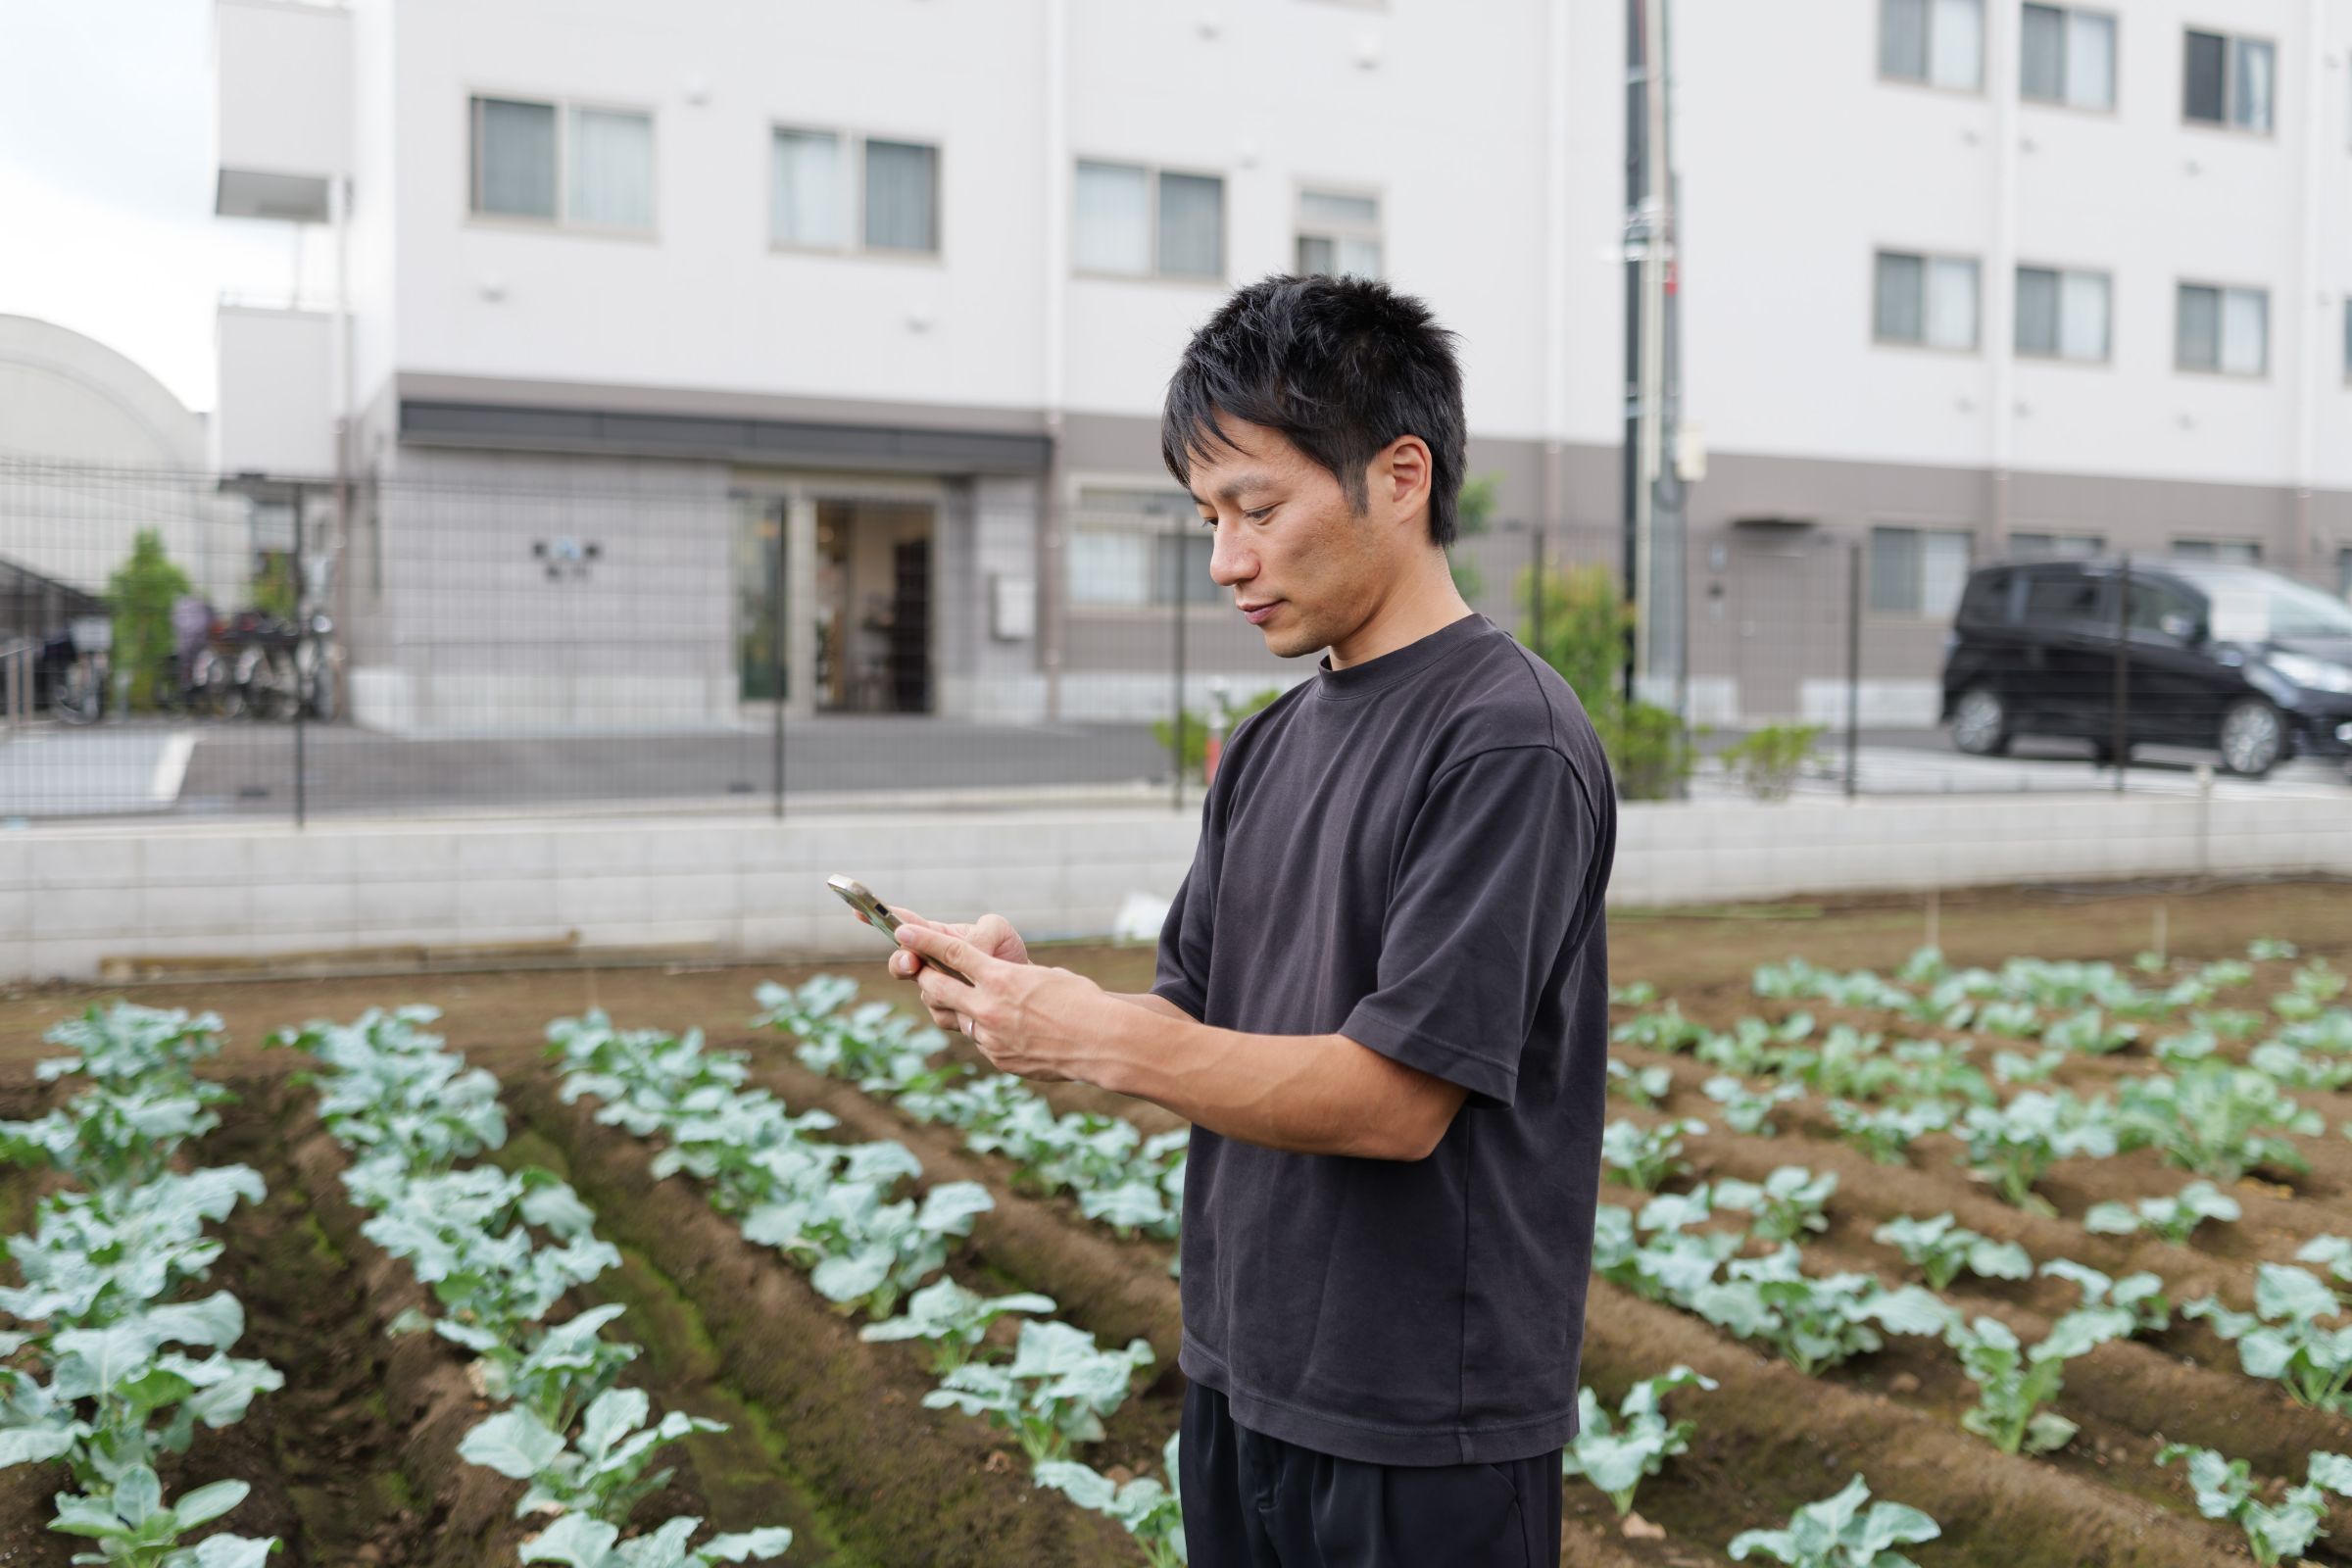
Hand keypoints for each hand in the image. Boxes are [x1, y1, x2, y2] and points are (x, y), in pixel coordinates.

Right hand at [867, 906, 1029, 1033]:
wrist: (1029, 993)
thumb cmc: (1008, 955)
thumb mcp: (998, 932)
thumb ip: (977, 936)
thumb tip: (964, 950)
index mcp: (939, 938)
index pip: (906, 926)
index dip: (879, 918)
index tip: (858, 910)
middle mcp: (931, 965)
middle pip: (901, 964)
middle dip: (902, 962)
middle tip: (913, 962)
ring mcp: (938, 991)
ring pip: (924, 992)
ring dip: (941, 989)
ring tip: (970, 984)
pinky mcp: (951, 1015)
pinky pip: (943, 1015)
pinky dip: (958, 1010)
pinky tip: (976, 1008)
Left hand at [892, 921, 1108, 1083]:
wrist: (1101, 1043)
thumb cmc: (1081, 1001)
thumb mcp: (1044, 975)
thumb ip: (1012, 977)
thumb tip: (998, 981)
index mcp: (1002, 978)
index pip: (951, 953)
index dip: (923, 940)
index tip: (902, 929)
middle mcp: (989, 1007)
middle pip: (937, 988)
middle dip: (924, 976)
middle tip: (921, 970)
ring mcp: (990, 1036)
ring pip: (955, 1018)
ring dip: (957, 1007)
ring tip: (974, 1002)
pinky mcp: (997, 1058)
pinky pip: (980, 1040)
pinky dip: (987, 1031)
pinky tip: (1009, 1029)